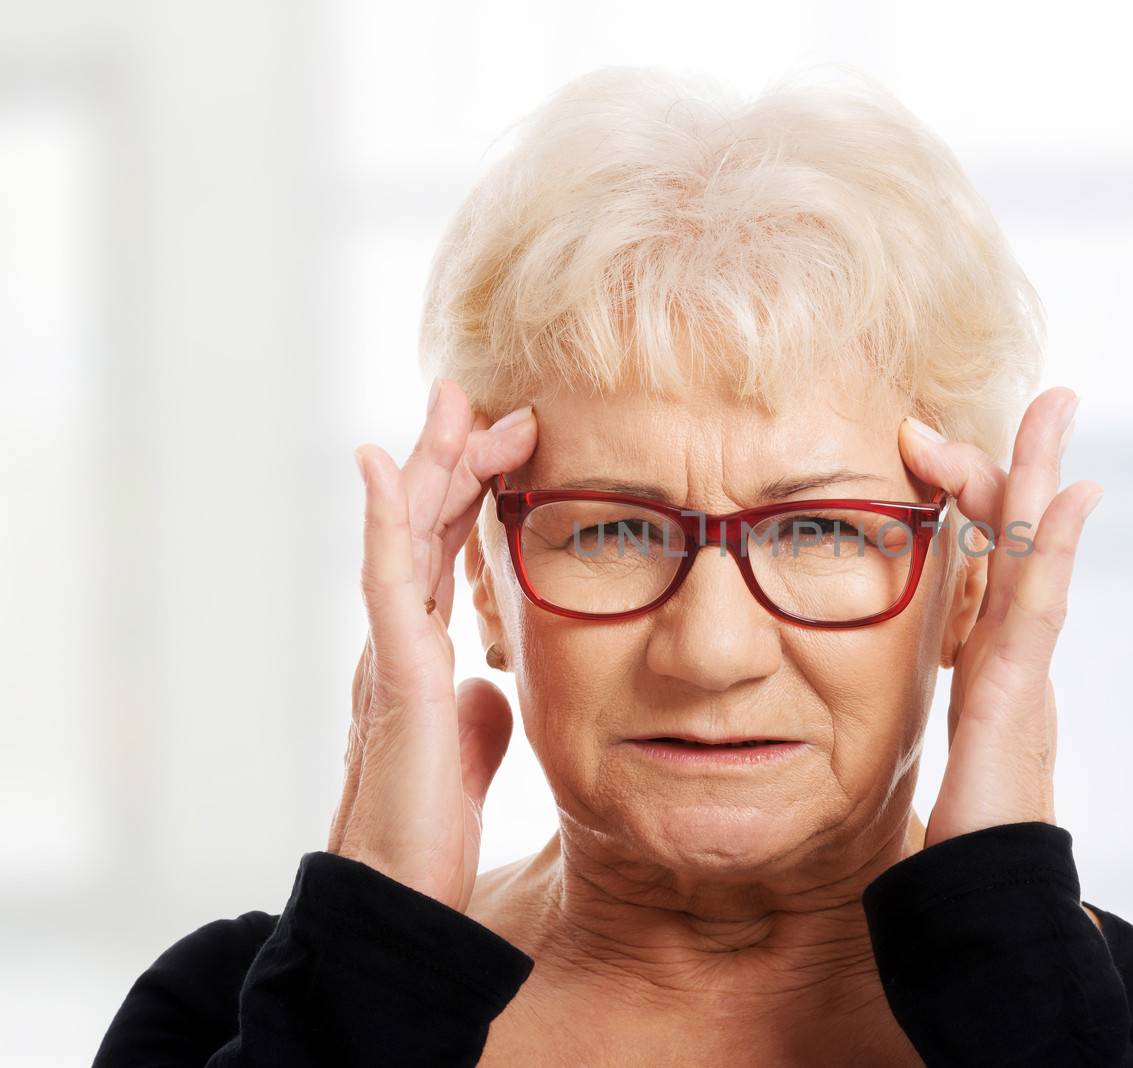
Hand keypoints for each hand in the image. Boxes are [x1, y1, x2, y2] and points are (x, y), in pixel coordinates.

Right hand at [327, 378, 537, 910]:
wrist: (400, 892)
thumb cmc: (428, 828)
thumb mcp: (469, 752)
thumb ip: (476, 711)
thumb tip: (489, 688)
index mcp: (423, 653)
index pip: (446, 551)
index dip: (472, 492)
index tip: (510, 442)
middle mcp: (399, 640)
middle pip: (424, 526)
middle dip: (453, 457)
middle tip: (481, 396)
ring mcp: (390, 651)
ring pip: (404, 534)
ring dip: (428, 464)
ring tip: (450, 403)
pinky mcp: (393, 674)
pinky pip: (384, 579)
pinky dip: (383, 518)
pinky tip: (384, 465)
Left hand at [899, 388, 1101, 847]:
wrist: (987, 896)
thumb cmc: (963, 834)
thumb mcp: (942, 746)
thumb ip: (942, 708)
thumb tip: (934, 677)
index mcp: (990, 658)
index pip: (987, 557)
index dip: (975, 498)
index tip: (945, 445)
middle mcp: (1014, 652)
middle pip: (1021, 538)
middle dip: (1027, 462)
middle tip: (1049, 395)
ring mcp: (1023, 669)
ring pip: (1034, 554)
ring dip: (1042, 476)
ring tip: (1058, 409)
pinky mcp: (1019, 695)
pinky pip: (1038, 608)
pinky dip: (1051, 548)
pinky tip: (1069, 496)